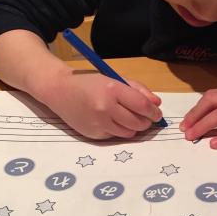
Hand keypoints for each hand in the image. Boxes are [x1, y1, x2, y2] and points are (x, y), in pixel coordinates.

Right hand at [43, 70, 162, 139]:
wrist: (59, 90)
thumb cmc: (90, 82)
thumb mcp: (114, 79)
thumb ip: (138, 90)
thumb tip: (157, 104)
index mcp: (112, 89)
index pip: (142, 106)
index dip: (154, 112)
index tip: (157, 114)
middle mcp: (105, 108)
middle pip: (138, 123)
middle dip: (147, 122)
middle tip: (146, 118)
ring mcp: (98, 123)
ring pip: (129, 133)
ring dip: (134, 128)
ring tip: (129, 118)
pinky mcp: (93, 135)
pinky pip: (115, 136)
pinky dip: (119, 130)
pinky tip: (111, 121)